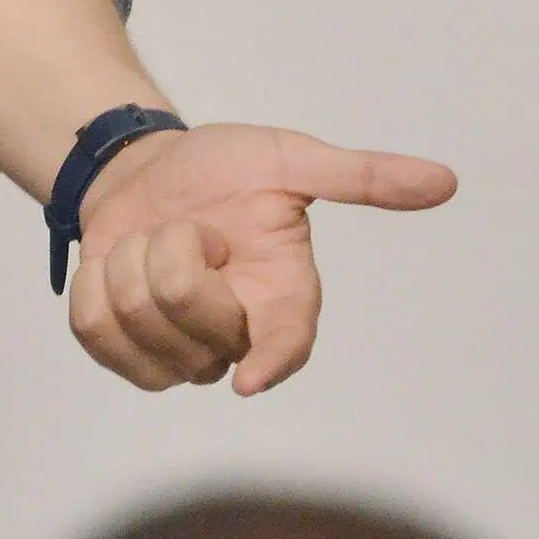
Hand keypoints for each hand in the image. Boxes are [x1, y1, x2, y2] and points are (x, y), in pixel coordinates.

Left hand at [65, 124, 455, 395]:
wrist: (144, 169)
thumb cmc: (223, 168)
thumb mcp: (289, 160)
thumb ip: (360, 176)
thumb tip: (445, 181)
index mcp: (283, 295)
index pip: (286, 345)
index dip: (272, 363)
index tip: (249, 377)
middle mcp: (235, 335)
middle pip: (191, 317)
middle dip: (172, 253)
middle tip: (189, 229)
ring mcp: (177, 349)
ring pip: (138, 324)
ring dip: (128, 263)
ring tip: (152, 242)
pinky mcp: (123, 350)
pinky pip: (94, 333)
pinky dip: (93, 286)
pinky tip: (115, 267)